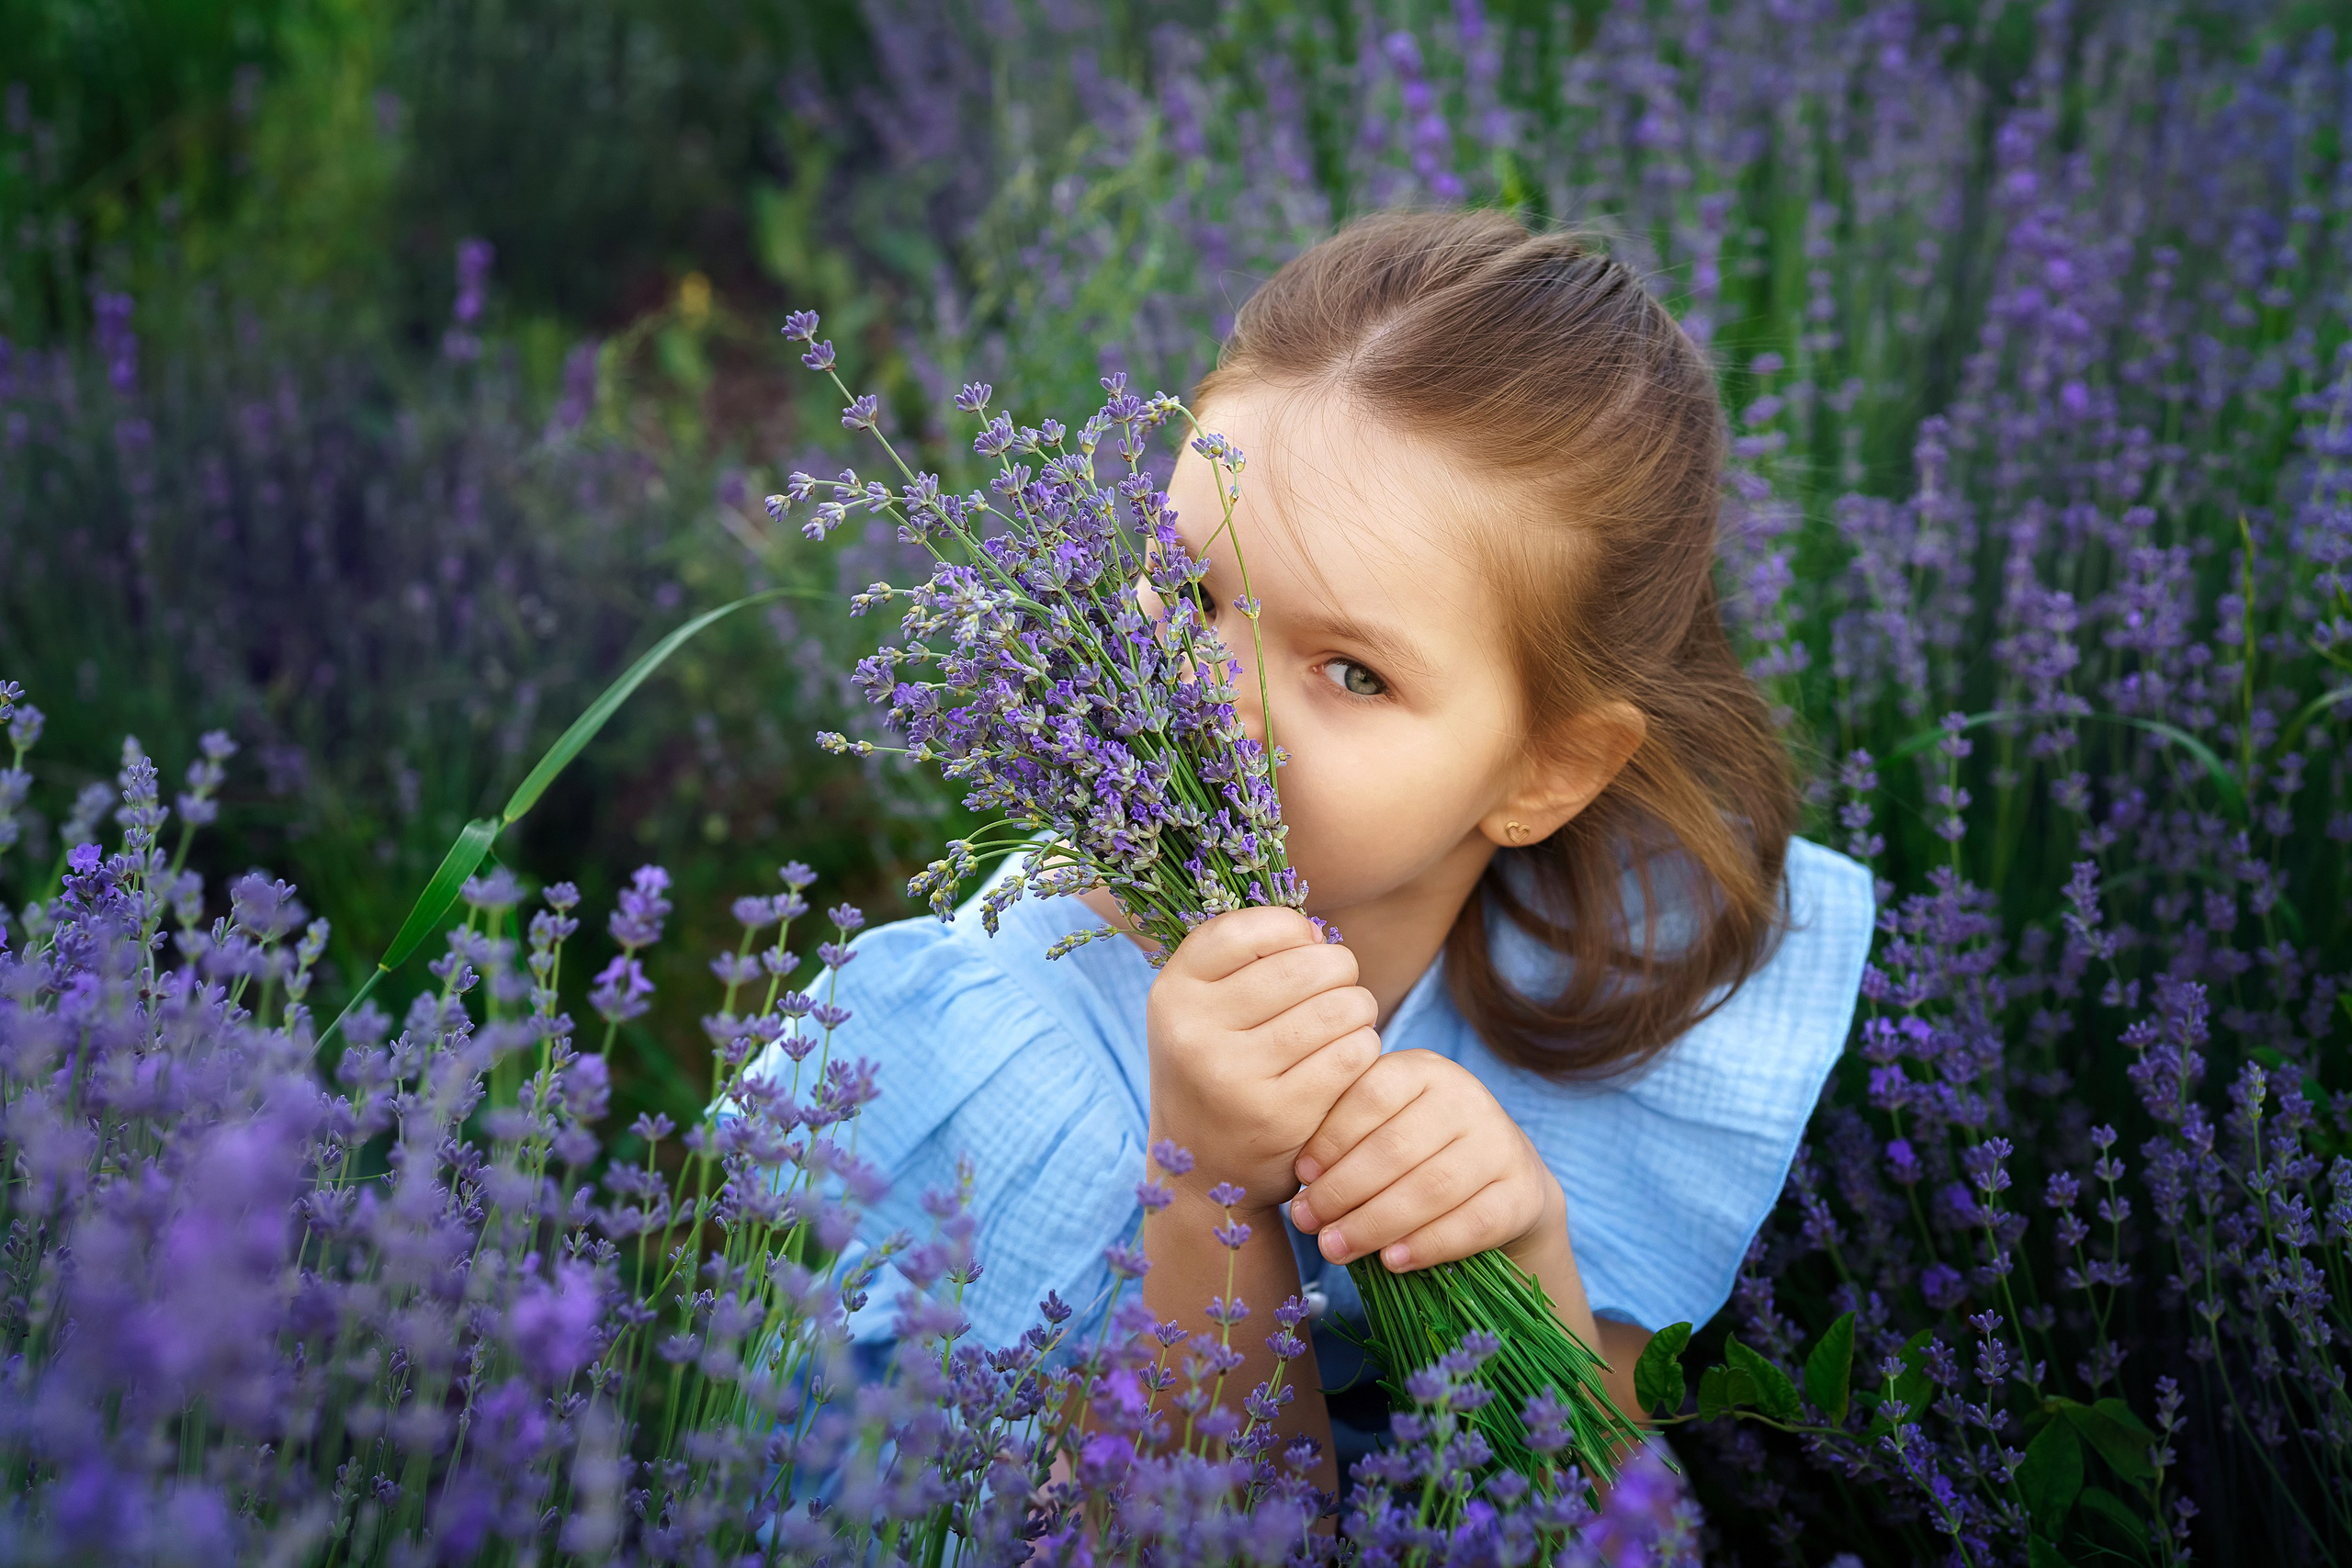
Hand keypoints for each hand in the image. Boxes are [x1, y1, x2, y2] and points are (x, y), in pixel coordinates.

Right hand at [1145, 906, 1381, 1217]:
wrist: (1203, 1170)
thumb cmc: (1218, 1069)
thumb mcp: (1202, 1009)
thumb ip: (1247, 959)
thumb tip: (1318, 934)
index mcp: (1172, 992)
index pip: (1250, 928)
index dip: (1292, 929)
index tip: (1304, 947)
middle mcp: (1192, 1031)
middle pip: (1304, 965)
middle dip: (1339, 969)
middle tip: (1340, 986)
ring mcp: (1233, 1076)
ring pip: (1337, 1008)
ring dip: (1358, 1008)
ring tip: (1349, 1018)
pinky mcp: (1278, 1115)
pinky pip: (1352, 1054)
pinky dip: (1363, 1047)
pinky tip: (1351, 1055)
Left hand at [1284, 1049, 1564, 1273]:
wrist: (1500, 1178)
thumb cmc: (1415, 1151)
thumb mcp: (1382, 1125)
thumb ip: (1343, 1140)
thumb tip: (1299, 1186)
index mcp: (1423, 1069)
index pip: (1371, 1094)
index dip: (1330, 1138)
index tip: (1300, 1178)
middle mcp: (1467, 1097)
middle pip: (1396, 1147)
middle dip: (1342, 1190)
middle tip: (1307, 1223)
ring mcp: (1501, 1143)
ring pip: (1432, 1187)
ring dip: (1375, 1224)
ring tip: (1334, 1249)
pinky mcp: (1523, 1192)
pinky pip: (1473, 1223)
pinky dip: (1428, 1244)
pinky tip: (1391, 1260)